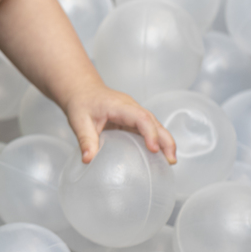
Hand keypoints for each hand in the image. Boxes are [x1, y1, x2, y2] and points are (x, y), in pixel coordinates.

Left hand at [62, 83, 176, 163]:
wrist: (82, 91)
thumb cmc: (81, 103)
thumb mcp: (79, 121)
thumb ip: (85, 140)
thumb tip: (89, 160)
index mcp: (119, 106)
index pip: (140, 117)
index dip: (149, 132)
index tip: (153, 149)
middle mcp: (131, 108)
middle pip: (154, 121)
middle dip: (165, 140)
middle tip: (171, 160)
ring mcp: (134, 113)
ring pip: (154, 125)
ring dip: (164, 141)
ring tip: (170, 161)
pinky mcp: (133, 120)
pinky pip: (148, 129)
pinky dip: (156, 141)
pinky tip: (159, 156)